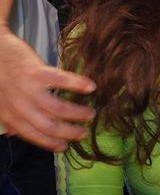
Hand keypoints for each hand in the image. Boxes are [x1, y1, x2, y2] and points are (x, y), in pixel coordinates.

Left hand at [0, 26, 95, 151]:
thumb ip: (9, 119)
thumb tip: (15, 135)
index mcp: (11, 115)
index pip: (34, 136)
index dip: (51, 143)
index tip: (65, 147)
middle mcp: (20, 107)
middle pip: (50, 126)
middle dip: (70, 133)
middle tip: (84, 133)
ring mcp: (29, 89)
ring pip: (59, 109)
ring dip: (78, 114)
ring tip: (91, 114)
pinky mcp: (39, 72)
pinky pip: (63, 81)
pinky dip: (78, 84)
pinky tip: (91, 87)